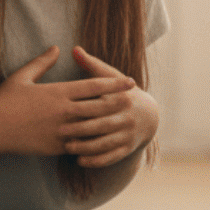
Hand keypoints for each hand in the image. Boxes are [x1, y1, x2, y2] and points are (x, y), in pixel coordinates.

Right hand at [0, 47, 136, 157]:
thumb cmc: (3, 100)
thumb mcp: (22, 77)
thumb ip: (42, 62)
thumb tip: (57, 48)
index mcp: (58, 92)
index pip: (94, 86)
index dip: (114, 84)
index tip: (130, 82)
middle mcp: (64, 111)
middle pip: (100, 107)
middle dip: (118, 103)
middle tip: (134, 101)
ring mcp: (62, 130)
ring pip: (94, 127)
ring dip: (110, 124)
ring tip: (124, 121)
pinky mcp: (56, 146)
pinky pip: (80, 145)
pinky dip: (92, 142)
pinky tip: (103, 141)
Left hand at [63, 47, 159, 166]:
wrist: (149, 116)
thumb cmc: (121, 93)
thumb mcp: (111, 78)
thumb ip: (92, 66)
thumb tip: (75, 49)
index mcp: (122, 99)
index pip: (102, 104)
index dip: (83, 108)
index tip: (63, 110)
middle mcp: (127, 118)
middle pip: (102, 125)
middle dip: (81, 129)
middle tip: (60, 131)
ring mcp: (128, 135)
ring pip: (106, 143)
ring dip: (87, 147)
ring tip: (68, 147)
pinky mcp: (128, 149)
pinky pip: (111, 157)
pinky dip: (96, 160)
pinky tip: (80, 160)